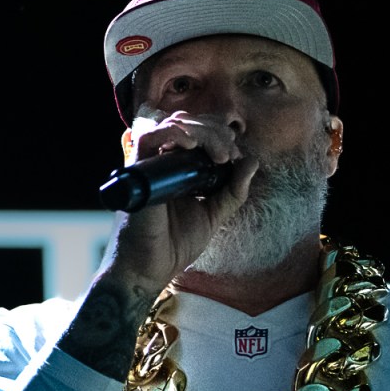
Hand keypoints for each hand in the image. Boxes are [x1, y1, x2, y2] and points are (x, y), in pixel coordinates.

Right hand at [107, 111, 257, 287]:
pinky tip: (191, 145)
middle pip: (188, 121)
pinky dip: (172, 134)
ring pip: (173, 124)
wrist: (152, 269)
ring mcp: (150, 164)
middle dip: (215, 132)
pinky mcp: (137, 171)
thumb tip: (252, 160)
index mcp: (178, 167)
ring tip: (219, 155)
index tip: (235, 156)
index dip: (219, 134)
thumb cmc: (175, 244)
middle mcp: (163, 160)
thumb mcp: (214, 213)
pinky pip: (147, 137)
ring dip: (201, 132)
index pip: (197, 129)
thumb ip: (232, 190)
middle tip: (228, 155)